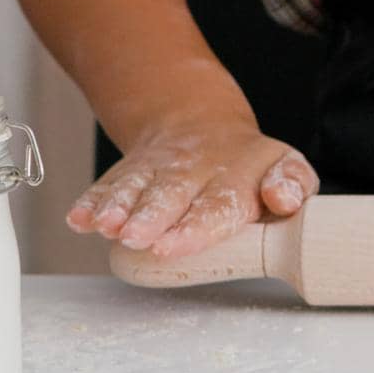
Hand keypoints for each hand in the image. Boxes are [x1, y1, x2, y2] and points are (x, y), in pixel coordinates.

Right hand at [65, 118, 318, 258]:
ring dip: (119, 207)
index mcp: (241, 170)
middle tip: (135, 238)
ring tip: (104, 226)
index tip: (173, 245)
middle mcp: (196, 167)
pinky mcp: (130, 170)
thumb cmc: (253, 169)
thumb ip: (294, 185)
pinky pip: (109, 184)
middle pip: (171, 194)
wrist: (203, 127)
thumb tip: (284, 198)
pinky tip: (79, 219)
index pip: (219, 202)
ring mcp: (159, 166)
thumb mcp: (287, 168)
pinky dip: (92, 201)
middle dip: (151, 217)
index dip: (196, 226)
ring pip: (136, 186)